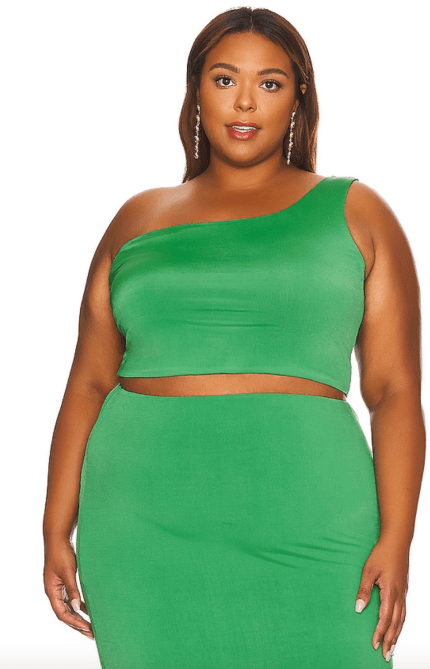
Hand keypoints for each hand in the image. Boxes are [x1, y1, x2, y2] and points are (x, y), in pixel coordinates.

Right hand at [43, 536, 94, 639]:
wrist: (58, 537)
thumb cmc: (61, 553)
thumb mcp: (68, 571)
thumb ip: (73, 589)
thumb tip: (77, 607)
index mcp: (51, 591)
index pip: (61, 613)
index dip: (74, 622)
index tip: (87, 628)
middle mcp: (54, 591)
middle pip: (65, 613)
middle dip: (78, 624)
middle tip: (92, 634)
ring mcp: (59, 587)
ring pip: (69, 607)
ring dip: (79, 616)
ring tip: (92, 626)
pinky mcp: (64, 581)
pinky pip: (72, 598)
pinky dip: (80, 605)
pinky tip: (90, 609)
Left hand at [355, 538, 408, 661]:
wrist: (397, 542)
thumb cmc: (381, 554)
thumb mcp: (368, 570)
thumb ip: (363, 589)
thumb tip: (358, 608)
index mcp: (390, 591)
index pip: (385, 618)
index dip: (379, 632)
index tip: (373, 644)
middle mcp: (399, 595)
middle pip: (395, 623)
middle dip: (390, 640)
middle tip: (384, 655)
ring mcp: (403, 593)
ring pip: (401, 619)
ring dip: (396, 634)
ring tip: (391, 648)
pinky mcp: (403, 590)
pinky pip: (404, 612)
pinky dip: (400, 624)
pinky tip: (397, 628)